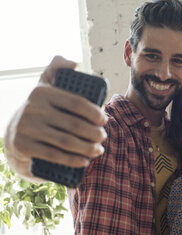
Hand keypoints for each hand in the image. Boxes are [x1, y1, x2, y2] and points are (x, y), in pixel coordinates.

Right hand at [4, 56, 107, 181]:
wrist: (14, 134)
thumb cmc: (40, 109)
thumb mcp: (45, 86)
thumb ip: (57, 68)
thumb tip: (74, 63)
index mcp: (42, 92)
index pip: (77, 102)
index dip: (95, 113)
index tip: (105, 120)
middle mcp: (32, 108)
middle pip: (74, 124)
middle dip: (95, 133)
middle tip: (103, 137)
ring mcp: (26, 128)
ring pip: (66, 141)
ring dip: (88, 148)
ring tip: (99, 150)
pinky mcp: (23, 146)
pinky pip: (53, 155)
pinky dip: (72, 160)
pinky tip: (85, 161)